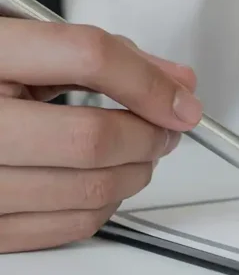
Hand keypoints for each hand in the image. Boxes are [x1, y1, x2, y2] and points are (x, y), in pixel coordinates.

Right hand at [0, 19, 203, 253]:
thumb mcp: (19, 47)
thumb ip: (102, 56)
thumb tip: (178, 83)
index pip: (88, 55)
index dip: (150, 80)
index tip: (183, 98)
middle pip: (92, 137)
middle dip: (150, 135)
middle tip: (165, 127)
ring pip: (87, 189)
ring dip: (136, 173)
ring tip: (140, 154)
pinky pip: (63, 227)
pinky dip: (103, 207)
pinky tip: (104, 184)